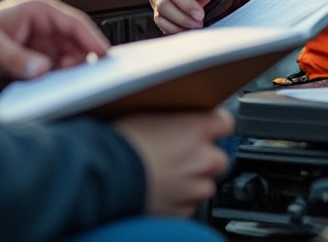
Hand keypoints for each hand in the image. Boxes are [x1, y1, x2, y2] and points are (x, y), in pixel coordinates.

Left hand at [0, 0, 109, 79]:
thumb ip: (16, 58)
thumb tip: (42, 69)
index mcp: (38, 10)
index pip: (74, 22)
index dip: (92, 38)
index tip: (104, 53)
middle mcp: (44, 22)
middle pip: (76, 39)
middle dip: (83, 56)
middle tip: (87, 75)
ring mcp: (43, 39)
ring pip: (70, 53)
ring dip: (72, 67)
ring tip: (68, 81)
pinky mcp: (39, 54)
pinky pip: (58, 64)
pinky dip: (62, 74)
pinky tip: (57, 83)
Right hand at [112, 108, 235, 216]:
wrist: (101, 178)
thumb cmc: (117, 143)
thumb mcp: (148, 115)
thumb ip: (174, 119)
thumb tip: (179, 119)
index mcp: (195, 129)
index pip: (226, 123)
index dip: (215, 126)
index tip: (207, 128)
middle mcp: (201, 159)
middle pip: (219, 158)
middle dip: (203, 158)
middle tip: (179, 156)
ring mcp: (194, 188)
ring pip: (205, 185)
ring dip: (191, 182)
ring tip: (165, 177)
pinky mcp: (181, 212)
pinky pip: (188, 206)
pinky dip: (177, 201)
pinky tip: (158, 191)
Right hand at [149, 0, 221, 33]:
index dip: (184, 2)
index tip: (199, 13)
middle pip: (163, 4)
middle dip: (183, 17)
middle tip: (200, 22)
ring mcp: (156, 2)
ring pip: (161, 17)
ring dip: (180, 26)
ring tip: (197, 25)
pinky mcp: (159, 14)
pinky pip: (163, 26)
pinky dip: (176, 31)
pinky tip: (189, 29)